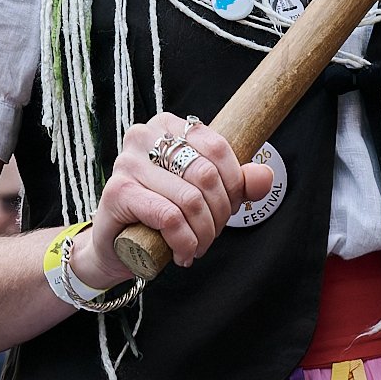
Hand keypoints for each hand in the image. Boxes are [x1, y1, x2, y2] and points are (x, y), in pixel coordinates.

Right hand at [74, 113, 275, 286]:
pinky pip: (168, 217)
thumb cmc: (161, 214)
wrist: (116, 245)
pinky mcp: (118, 192)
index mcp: (168, 125)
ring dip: (203, 233)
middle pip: (206, 174)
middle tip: (211, 235)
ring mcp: (127, 162)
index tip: (229, 210)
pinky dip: (184, 241)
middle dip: (218, 214)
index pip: (218, 147)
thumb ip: (237, 184)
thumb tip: (265, 176)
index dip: (234, 185)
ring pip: (190, 199)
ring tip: (197, 247)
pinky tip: (182, 254)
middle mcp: (144, 136)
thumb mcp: (206, 196)